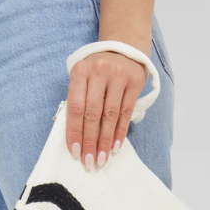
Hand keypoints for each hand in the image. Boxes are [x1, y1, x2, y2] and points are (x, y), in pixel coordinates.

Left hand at [66, 50, 147, 168]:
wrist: (123, 48)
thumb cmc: (97, 70)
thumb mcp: (83, 78)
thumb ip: (78, 100)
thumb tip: (75, 135)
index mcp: (80, 71)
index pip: (75, 107)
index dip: (74, 132)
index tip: (74, 152)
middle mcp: (98, 71)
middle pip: (92, 114)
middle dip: (90, 141)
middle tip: (89, 161)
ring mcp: (118, 75)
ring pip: (110, 115)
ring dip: (105, 141)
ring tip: (102, 158)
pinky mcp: (134, 82)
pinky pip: (125, 112)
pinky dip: (120, 132)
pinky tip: (116, 146)